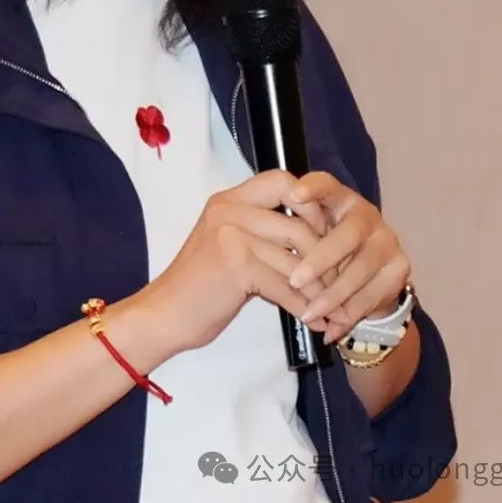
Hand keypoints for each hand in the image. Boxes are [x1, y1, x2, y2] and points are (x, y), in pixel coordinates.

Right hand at [145, 169, 349, 352]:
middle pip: (298, 224)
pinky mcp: (235, 266)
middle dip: (325, 258)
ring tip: (333, 310)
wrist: (164, 314)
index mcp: (228, 200)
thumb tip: (313, 234)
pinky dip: (304, 309)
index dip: (310, 204)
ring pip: (296, 260)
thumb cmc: (200, 284)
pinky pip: (286, 286)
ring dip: (320, 291)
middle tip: (337, 280)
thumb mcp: (227, 243)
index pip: (282, 180)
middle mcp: (228, 210)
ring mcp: (230, 235)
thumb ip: (260, 230)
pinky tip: (313, 322)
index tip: (321, 233)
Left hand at [285, 171, 410, 344]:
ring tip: (309, 314)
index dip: (311, 188)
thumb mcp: (308, 234)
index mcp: (338, 198)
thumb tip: (254, 240)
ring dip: (332, 296)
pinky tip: (331, 330)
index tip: (292, 194)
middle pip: (345, 235)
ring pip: (359, 270)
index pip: (326, 184)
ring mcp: (386, 240)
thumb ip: (291, 231)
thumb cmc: (324, 249)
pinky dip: (349, 315)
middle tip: (295, 280)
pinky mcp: (399, 268)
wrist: (367, 278)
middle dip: (320, 260)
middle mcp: (365, 214)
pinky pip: (372, 295)